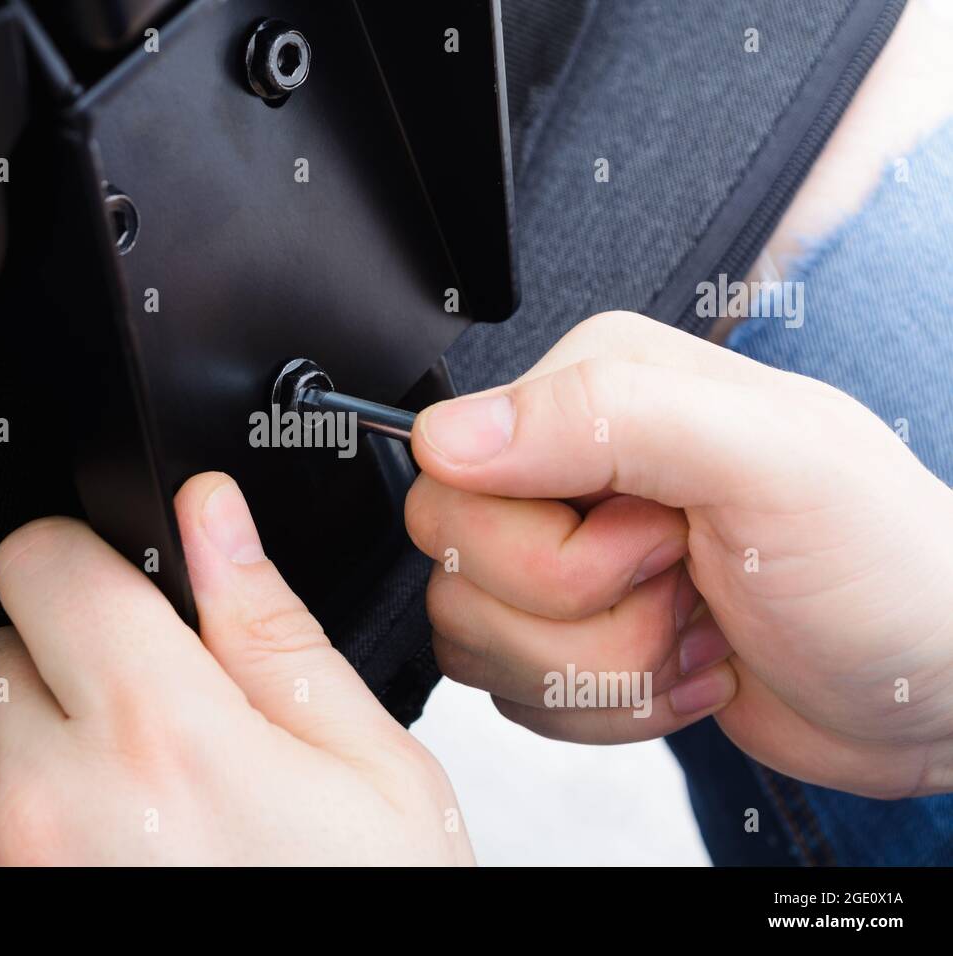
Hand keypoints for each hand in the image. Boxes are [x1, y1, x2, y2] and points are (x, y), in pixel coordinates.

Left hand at [0, 473, 471, 864]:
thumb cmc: (363, 919)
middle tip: (151, 727)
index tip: (120, 593)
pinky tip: (65, 855)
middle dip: (66, 661)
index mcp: (165, 735)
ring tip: (108, 801)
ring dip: (12, 744)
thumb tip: (212, 517)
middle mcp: (53, 805)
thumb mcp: (369, 771)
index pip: (44, 562)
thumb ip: (270, 628)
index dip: (89, 562)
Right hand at [407, 311, 952, 798]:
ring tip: (697, 629)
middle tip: (683, 585)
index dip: (549, 547)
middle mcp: (562, 465)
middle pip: (457, 563)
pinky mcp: (564, 634)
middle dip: (583, 618)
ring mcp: (561, 555)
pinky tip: (686, 666)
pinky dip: (606, 708)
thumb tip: (448, 436)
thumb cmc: (883, 565)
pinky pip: (509, 691)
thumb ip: (607, 418)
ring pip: (475, 636)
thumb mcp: (770, 463)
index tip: (658, 543)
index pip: (457, 477)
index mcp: (595, 388)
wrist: (928, 684)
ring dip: (604, 669)